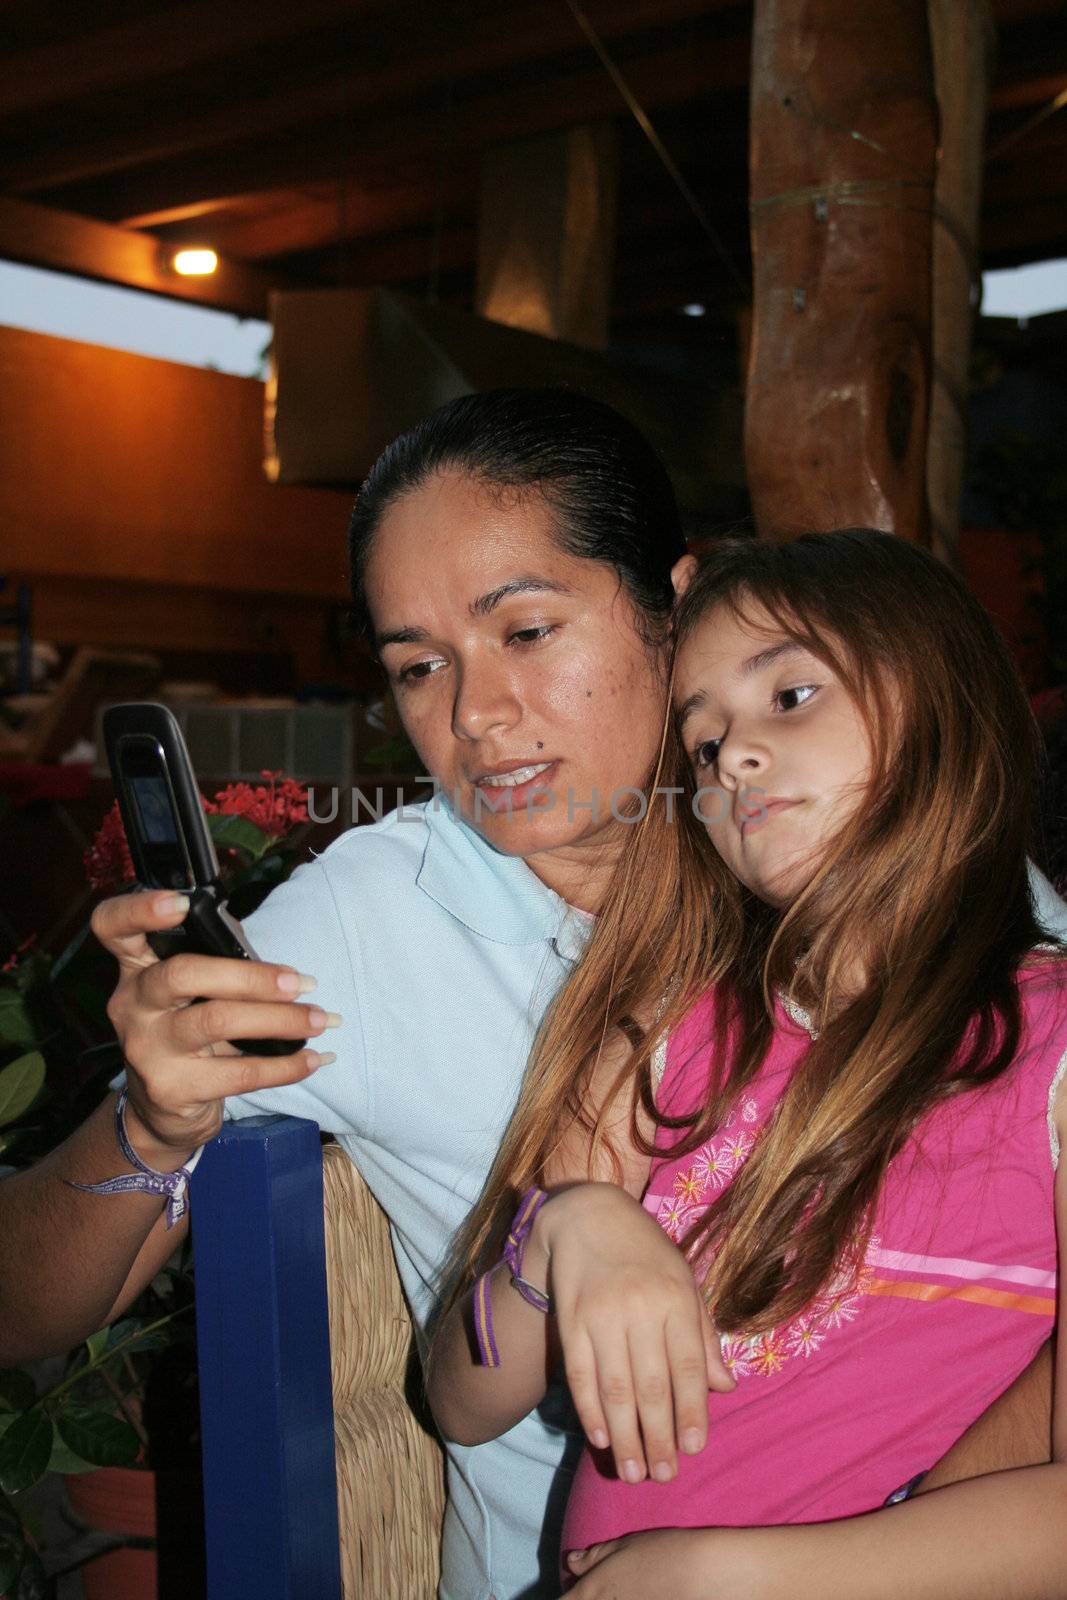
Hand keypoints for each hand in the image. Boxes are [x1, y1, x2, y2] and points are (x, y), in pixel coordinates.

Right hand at [92, 889, 335, 1155]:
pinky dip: (285, 1066)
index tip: (181, 903)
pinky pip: (239, 1073)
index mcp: (136, 967)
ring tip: (320, 1020)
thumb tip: (268, 955)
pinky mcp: (170, 1089)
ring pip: (217, 1021)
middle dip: (251, 976)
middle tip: (301, 983)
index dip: (140, 910)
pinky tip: (314, 1059)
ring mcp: (146, 1048)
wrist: (160, 1111)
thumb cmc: (188, 1032)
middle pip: (182, 973)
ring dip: (281, 1020)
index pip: (114, 926)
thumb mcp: (191, 994)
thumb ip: (218, 961)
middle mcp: (131, 1004)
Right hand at [533, 1183, 734, 1485]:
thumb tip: (725, 1388)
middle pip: (651, 1383)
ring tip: (633, 1473)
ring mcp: (601, 1314)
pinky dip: (589, 1410)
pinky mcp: (570, 1319)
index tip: (693, 1449)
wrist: (587, 1214)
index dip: (691, 1409)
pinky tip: (600, 1438)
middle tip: (663, 1476)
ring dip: (624, 1435)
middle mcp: (640, 1306)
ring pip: (614, 1387)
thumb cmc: (646, 1253)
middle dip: (658, 1436)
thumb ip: (703, 1335)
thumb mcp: (684, 1281)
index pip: (687, 1364)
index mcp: (676, 1296)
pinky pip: (580, 1374)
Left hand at [566, 1528, 722, 1597]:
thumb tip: (571, 1562)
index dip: (570, 1596)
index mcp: (594, 1592)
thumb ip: (594, 1557)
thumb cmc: (665, 1553)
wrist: (706, 1575)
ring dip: (614, 1599)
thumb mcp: (626, 1546)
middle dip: (589, 1598)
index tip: (576, 1590)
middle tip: (615, 1586)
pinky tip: (652, 1594)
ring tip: (635, 1588)